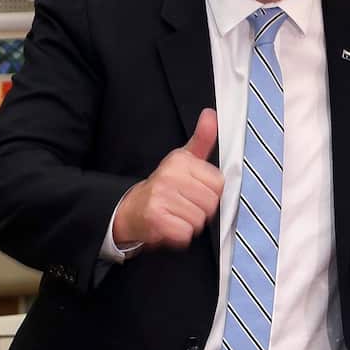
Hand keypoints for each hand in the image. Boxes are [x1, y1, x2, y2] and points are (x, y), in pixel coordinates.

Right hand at [114, 109, 221, 248]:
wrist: (131, 209)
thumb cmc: (163, 186)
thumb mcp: (183, 159)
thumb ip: (202, 139)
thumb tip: (211, 114)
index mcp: (180, 160)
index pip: (218, 184)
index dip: (209, 192)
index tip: (194, 191)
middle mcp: (169, 176)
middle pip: (211, 203)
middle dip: (201, 210)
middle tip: (184, 205)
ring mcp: (161, 197)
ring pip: (199, 220)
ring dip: (190, 223)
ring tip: (175, 214)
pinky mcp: (155, 218)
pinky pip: (185, 234)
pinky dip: (180, 235)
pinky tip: (169, 225)